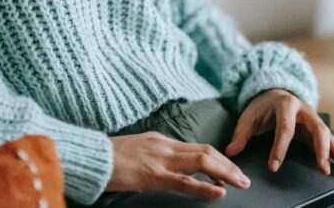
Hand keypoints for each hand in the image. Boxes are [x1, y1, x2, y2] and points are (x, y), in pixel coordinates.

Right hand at [106, 131, 251, 199]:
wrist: (90, 157)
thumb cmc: (107, 157)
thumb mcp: (136, 149)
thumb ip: (153, 154)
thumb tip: (168, 164)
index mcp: (160, 140)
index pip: (197, 147)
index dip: (217, 158)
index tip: (229, 169)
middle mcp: (165, 146)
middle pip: (206, 151)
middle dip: (228, 164)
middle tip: (243, 178)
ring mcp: (161, 159)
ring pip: (202, 162)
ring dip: (226, 172)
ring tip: (240, 183)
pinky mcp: (154, 175)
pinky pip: (185, 182)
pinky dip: (205, 187)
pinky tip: (219, 192)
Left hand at [224, 88, 333, 178]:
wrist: (275, 91)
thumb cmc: (262, 106)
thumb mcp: (248, 117)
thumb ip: (240, 134)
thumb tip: (230, 151)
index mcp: (285, 105)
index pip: (284, 128)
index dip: (279, 148)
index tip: (274, 166)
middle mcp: (304, 110)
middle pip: (316, 129)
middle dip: (320, 149)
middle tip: (321, 168)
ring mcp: (314, 118)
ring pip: (329, 136)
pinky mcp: (318, 128)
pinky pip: (332, 142)